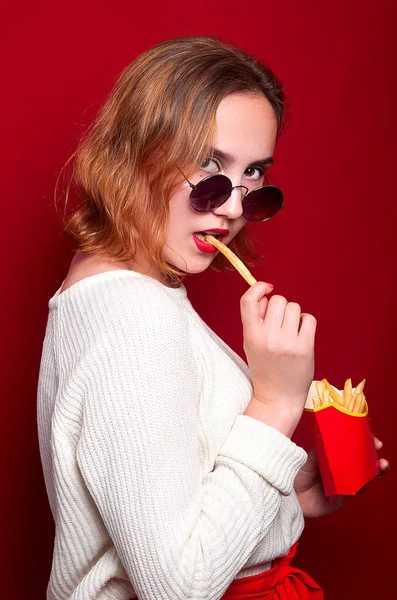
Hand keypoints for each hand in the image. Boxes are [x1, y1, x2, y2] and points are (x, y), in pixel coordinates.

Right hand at [240, 283, 316, 428]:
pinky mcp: (305, 347)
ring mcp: (287, 343)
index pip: (248, 300)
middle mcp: (268, 338)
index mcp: (251, 335)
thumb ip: (255, 319)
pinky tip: (301, 335)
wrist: (278, 397)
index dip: (257, 287)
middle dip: (280, 307)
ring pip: (294, 307)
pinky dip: (306, 323)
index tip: (266, 288)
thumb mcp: (250, 343)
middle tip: (279, 323)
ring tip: (290, 331)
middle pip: (278, 300)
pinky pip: (309, 319)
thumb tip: (266, 293)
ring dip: (293, 315)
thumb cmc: (264, 367)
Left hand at [294, 436, 389, 517]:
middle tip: (380, 453)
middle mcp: (341, 473)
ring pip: (364, 480)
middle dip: (376, 459)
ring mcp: (342, 486)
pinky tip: (366, 480)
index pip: (354, 451)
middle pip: (363, 466)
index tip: (375, 441)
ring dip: (375, 472)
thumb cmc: (295, 472)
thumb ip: (321, 447)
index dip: (366, 445)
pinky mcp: (340, 500)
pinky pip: (353, 492)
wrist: (285, 491)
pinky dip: (361, 486)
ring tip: (381, 465)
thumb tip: (332, 434)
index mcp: (334, 459)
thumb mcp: (309, 456)